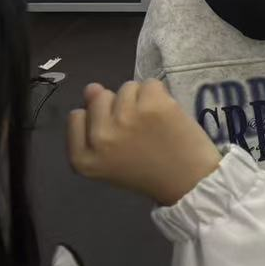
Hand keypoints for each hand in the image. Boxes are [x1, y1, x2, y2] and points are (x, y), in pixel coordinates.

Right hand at [67, 80, 222, 207]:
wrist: (187, 182)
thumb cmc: (147, 173)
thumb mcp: (109, 161)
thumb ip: (93, 129)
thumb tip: (91, 87)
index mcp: (83, 158)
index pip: (77, 116)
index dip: (97, 118)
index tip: (115, 131)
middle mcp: (100, 137)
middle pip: (100, 97)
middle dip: (118, 106)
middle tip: (137, 128)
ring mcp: (125, 118)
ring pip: (126, 87)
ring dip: (140, 99)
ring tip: (152, 123)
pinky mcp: (152, 105)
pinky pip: (150, 83)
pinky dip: (160, 95)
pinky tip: (165, 115)